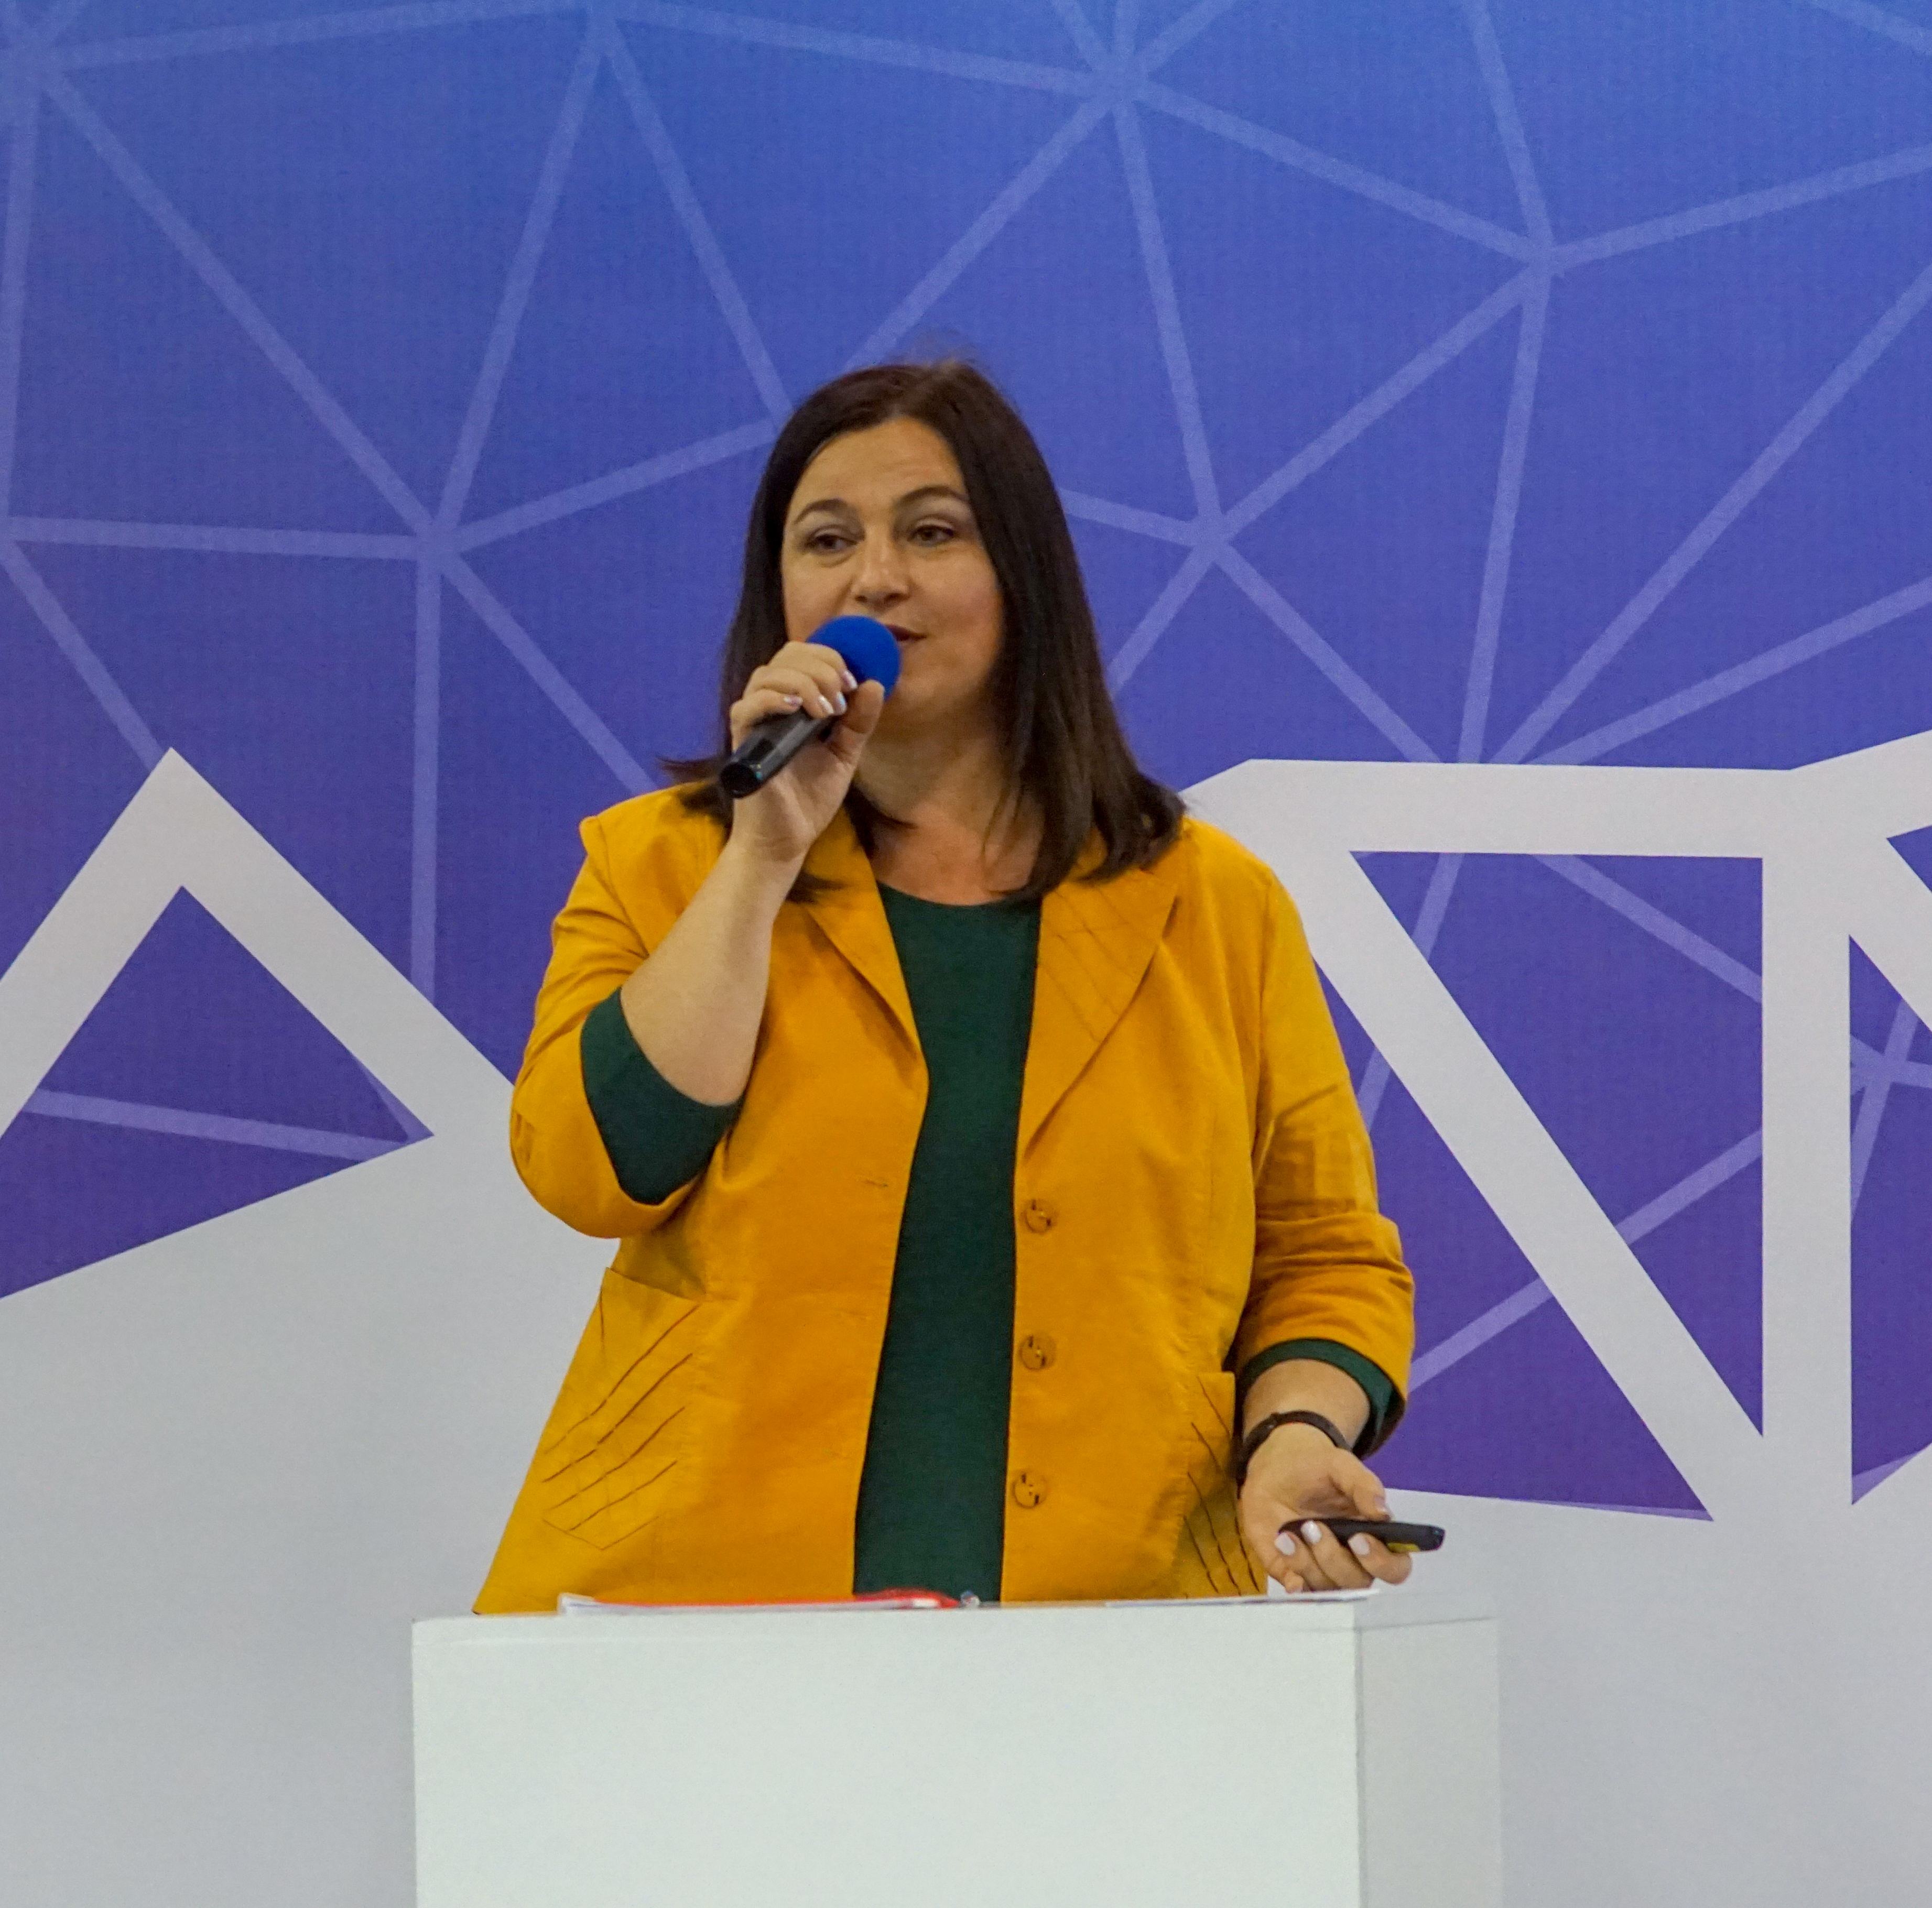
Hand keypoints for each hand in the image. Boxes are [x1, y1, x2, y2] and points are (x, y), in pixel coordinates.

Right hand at [724, 641, 886, 868]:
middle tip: (840, 695)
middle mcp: (772, 704)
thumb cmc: (810, 798)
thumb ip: (859, 723)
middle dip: (820, 667)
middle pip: (786, 655)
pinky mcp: (742, 742)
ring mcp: (755, 721)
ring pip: (766, 674)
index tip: (853, 682)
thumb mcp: (844, 755)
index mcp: (795, 702)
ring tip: (825, 711)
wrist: (787, 839)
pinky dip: (771, 700)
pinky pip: (745, 707)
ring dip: (802, 682)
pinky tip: (795, 710)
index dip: (830, 657)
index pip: (803, 655)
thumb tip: (874, 684)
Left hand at [1237, 1423, 1412, 1594]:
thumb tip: (1383, 1513)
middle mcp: (1352, 1560)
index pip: (1394, 1567)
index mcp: (1373, 1536)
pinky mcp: (1293, 1572)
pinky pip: (1299, 1590)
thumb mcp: (1340, 1465)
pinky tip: (1283, 1552)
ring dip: (1307, 1563)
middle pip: (1357, 1582)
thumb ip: (1364, 1485)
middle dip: (1334, 1558)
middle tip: (1312, 1526)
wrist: (1275, 1467)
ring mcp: (1322, 1569)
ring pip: (1327, 1588)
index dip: (1382, 1562)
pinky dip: (1293, 1581)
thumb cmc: (1316, 1468)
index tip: (1358, 1539)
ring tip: (1287, 1533)